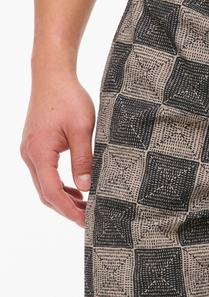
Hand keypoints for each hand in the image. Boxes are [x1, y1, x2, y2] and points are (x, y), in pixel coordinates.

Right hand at [21, 75, 95, 226]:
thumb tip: (86, 187)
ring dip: (63, 197)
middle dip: (67, 209)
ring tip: (87, 205)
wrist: (52, 75)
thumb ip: (84, 159)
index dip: (69, 210)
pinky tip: (76, 187)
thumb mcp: (83, 129)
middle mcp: (29, 154)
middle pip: (45, 193)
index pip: (52, 192)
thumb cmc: (69, 98)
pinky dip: (59, 184)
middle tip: (90, 218)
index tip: (87, 221)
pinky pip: (45, 172)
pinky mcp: (35, 145)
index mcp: (39, 152)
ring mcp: (29, 150)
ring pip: (44, 184)